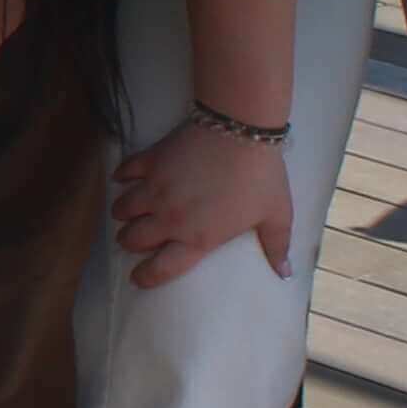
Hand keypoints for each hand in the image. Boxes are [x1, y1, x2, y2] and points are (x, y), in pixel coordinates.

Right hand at [114, 120, 295, 288]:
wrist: (240, 129)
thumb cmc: (260, 176)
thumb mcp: (275, 215)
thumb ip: (276, 246)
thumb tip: (285, 273)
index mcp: (198, 238)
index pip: (162, 267)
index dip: (146, 277)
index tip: (139, 278)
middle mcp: (170, 218)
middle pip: (133, 239)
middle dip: (130, 242)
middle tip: (135, 238)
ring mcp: (155, 189)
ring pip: (122, 209)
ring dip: (122, 213)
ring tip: (126, 212)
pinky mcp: (150, 161)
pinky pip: (125, 172)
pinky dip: (121, 176)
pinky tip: (123, 178)